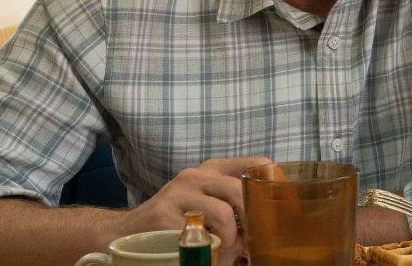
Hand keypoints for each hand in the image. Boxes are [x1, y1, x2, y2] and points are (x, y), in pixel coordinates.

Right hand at [115, 156, 268, 265]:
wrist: (127, 232)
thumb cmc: (177, 222)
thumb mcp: (211, 209)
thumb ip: (238, 213)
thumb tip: (268, 230)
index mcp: (215, 170)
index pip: (259, 164)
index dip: (277, 186)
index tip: (285, 211)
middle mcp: (198, 174)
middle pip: (244, 189)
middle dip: (253, 219)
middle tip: (251, 239)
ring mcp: (180, 190)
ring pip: (225, 211)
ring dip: (230, 237)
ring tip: (223, 246)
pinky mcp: (164, 211)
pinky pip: (200, 231)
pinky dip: (209, 245)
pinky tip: (203, 247)